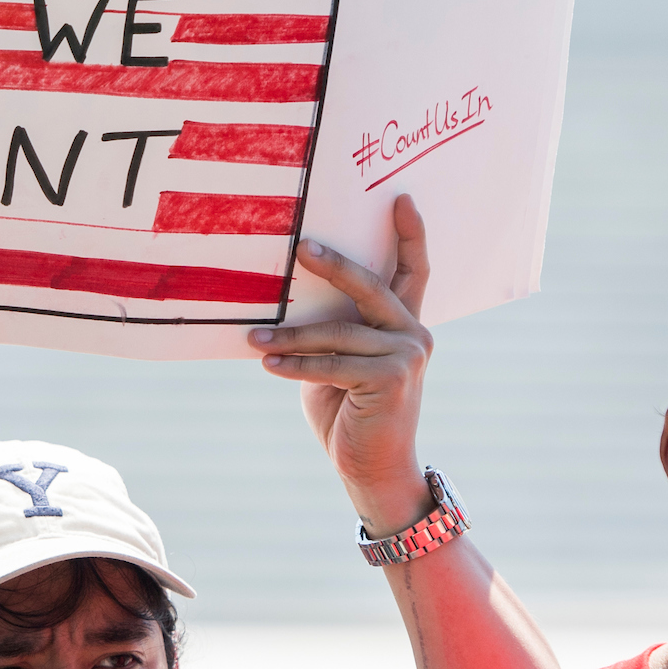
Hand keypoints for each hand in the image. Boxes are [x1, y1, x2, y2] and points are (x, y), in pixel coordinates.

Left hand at [248, 194, 433, 534]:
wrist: (373, 470)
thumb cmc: (348, 413)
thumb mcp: (336, 363)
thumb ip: (330, 332)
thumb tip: (281, 303)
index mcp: (403, 324)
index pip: (413, 270)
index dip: (409, 234)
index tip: (399, 198)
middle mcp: (413, 333)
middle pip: (370, 285)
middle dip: (333, 264)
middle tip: (300, 247)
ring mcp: (407, 354)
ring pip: (338, 330)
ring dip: (290, 336)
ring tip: (253, 338)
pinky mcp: (391, 378)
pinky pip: (331, 363)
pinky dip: (295, 364)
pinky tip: (266, 363)